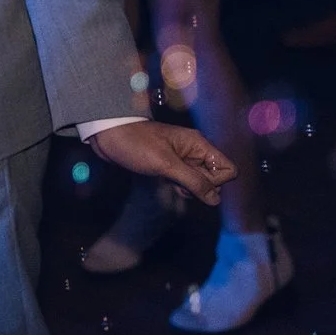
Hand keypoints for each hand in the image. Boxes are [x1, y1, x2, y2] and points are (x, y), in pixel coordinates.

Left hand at [86, 120, 235, 206]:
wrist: (108, 135)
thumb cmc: (136, 144)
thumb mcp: (166, 164)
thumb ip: (193, 180)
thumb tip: (215, 200)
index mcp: (198, 144)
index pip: (227, 169)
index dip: (216, 181)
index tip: (194, 180)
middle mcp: (194, 151)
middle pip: (215, 177)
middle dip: (202, 187)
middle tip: (179, 182)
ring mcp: (182, 159)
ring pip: (200, 181)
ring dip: (190, 188)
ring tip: (171, 181)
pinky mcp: (170, 166)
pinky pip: (186, 181)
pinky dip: (180, 186)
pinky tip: (167, 183)